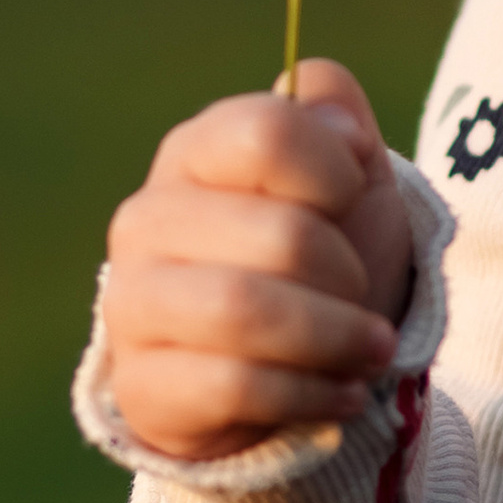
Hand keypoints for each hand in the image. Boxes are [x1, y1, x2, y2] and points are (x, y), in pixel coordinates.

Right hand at [100, 58, 415, 463]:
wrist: (293, 367)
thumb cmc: (323, 257)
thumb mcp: (349, 176)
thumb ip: (337, 116)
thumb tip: (329, 108)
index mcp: (194, 152)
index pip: (267, 133)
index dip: (334, 171)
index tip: (352, 198)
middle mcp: (147, 220)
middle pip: (282, 234)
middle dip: (348, 273)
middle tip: (366, 297)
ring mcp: (132, 303)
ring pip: (246, 310)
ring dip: (335, 336)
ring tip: (370, 351)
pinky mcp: (139, 386)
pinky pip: (234, 386)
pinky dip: (310, 393)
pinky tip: (342, 393)